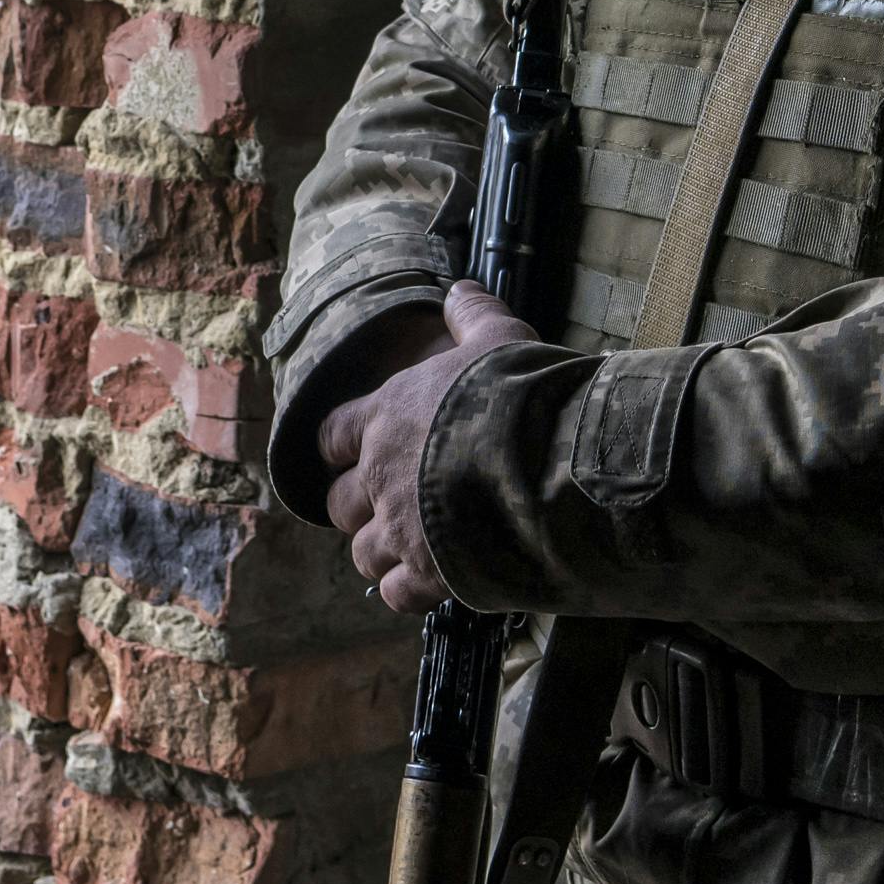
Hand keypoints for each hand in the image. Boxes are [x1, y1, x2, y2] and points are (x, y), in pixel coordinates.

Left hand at [316, 283, 535, 614]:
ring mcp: (400, 529)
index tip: (363, 453)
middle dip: (362, 508)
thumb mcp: (499, 340)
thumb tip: (461, 289)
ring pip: (363, 554)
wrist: (551, 463)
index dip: (346, 448)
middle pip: (340, 504)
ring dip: (383, 553)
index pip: (332, 436)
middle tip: (397, 506)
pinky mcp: (427, 575)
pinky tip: (433, 582)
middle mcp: (380, 474)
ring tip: (414, 549)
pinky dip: (408, 591)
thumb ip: (473, 317)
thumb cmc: (521, 397)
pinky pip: (395, 594)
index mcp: (385, 416)